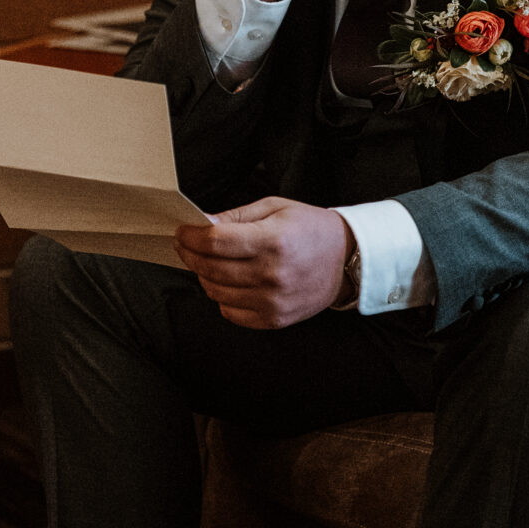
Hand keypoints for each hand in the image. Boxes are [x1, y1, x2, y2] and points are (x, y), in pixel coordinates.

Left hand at [175, 197, 350, 328]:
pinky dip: (222, 298)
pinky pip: (231, 313)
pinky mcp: (275, 319)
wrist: (346, 259)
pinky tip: (227, 283)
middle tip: (185, 245)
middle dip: (190, 254)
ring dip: (203, 276)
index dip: (191, 237)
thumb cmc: (310, 228)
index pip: (216, 242)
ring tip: (206, 262)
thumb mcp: (275, 208)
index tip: (182, 231)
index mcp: (273, 241)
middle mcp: (272, 274)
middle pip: (211, 268)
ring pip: (216, 292)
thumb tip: (201, 224)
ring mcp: (273, 301)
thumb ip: (236, 216)